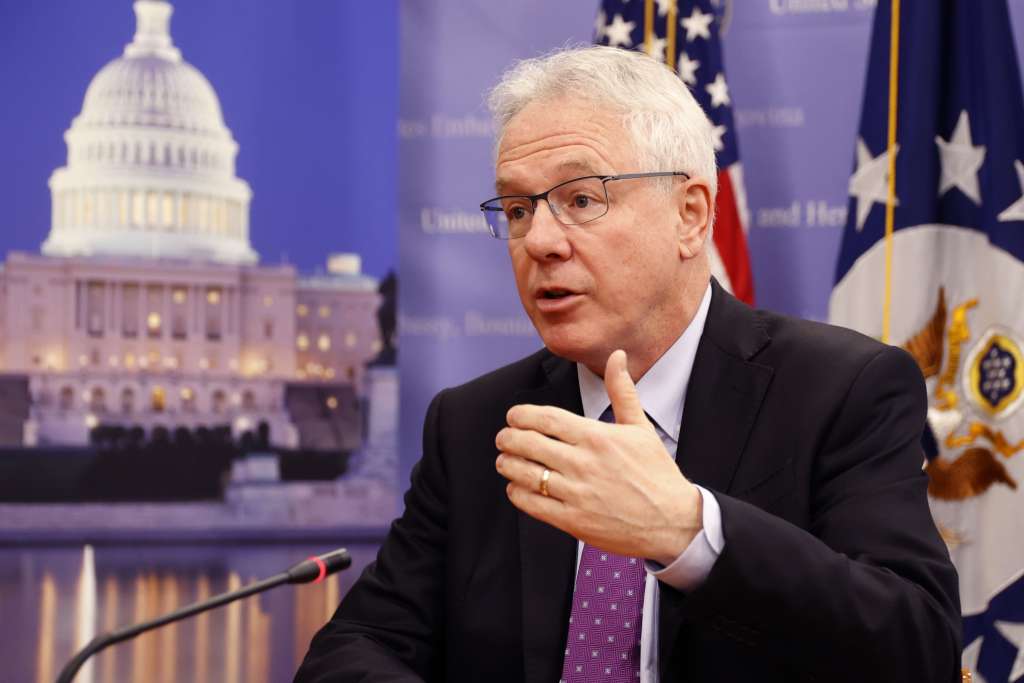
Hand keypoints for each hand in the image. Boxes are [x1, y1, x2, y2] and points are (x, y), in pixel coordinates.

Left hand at [495, 349, 702, 564]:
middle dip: (508, 438)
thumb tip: (618, 355)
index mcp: (597, 437)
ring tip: (505, 460)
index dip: (521, 415)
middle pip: (529, 444)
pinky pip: (532, 504)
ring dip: (508, 464)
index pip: (546, 418)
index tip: (513, 417)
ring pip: (525, 474)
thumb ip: (622, 390)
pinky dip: (517, 493)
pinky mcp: (573, 520)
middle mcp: (584, 463)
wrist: (672, 521)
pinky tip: (516, 487)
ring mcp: (577, 493)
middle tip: (503, 438)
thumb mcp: (640, 428)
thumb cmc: (656, 473)